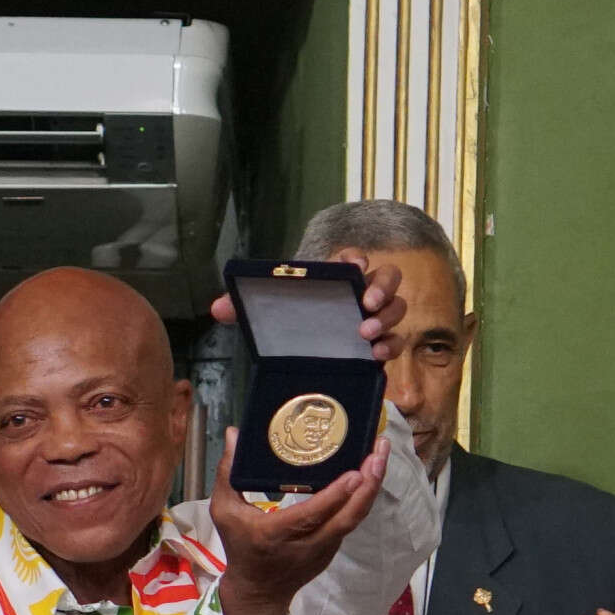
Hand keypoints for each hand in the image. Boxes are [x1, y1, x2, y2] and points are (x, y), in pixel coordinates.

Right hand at [210, 429, 387, 614]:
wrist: (258, 592)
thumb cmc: (240, 547)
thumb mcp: (225, 512)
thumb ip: (227, 473)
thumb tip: (233, 433)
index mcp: (277, 534)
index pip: (312, 515)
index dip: (335, 496)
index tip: (355, 473)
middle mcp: (308, 543)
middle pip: (347, 516)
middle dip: (368, 484)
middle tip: (378, 452)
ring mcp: (325, 548)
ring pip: (355, 518)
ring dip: (371, 487)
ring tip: (380, 454)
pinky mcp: (334, 547)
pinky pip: (351, 519)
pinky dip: (362, 496)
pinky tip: (369, 471)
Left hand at [211, 259, 413, 371]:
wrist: (304, 356)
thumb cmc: (290, 323)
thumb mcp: (266, 314)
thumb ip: (243, 306)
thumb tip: (217, 308)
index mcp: (336, 278)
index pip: (353, 258)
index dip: (356, 259)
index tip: (353, 267)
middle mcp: (360, 293)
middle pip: (388, 276)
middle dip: (382, 286)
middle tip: (366, 303)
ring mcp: (374, 318)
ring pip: (397, 307)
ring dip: (387, 317)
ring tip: (366, 333)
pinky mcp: (380, 343)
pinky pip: (396, 341)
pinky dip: (390, 345)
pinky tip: (375, 355)